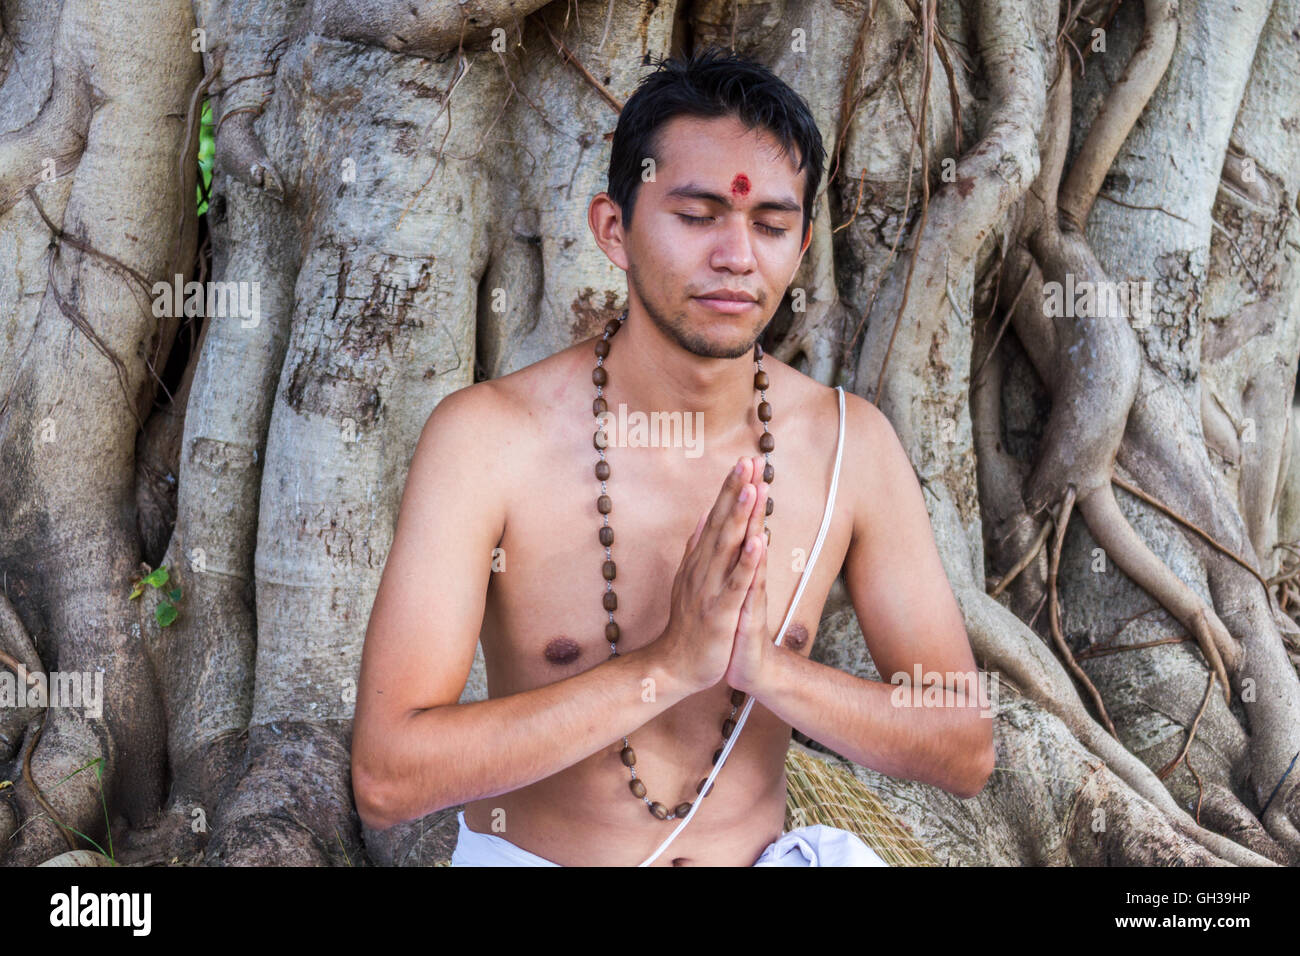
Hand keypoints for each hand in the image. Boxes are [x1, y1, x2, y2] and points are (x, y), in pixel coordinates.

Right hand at [653, 456, 763, 693]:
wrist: (675, 665)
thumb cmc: (688, 624)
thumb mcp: (689, 580)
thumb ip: (696, 547)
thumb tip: (703, 516)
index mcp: (700, 561)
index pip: (717, 517)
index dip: (730, 489)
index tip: (743, 462)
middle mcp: (703, 568)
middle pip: (722, 523)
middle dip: (736, 491)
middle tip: (749, 461)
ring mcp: (710, 589)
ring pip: (727, 547)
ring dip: (740, 516)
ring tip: (753, 488)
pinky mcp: (720, 611)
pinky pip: (735, 583)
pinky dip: (746, 562)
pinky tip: (756, 541)